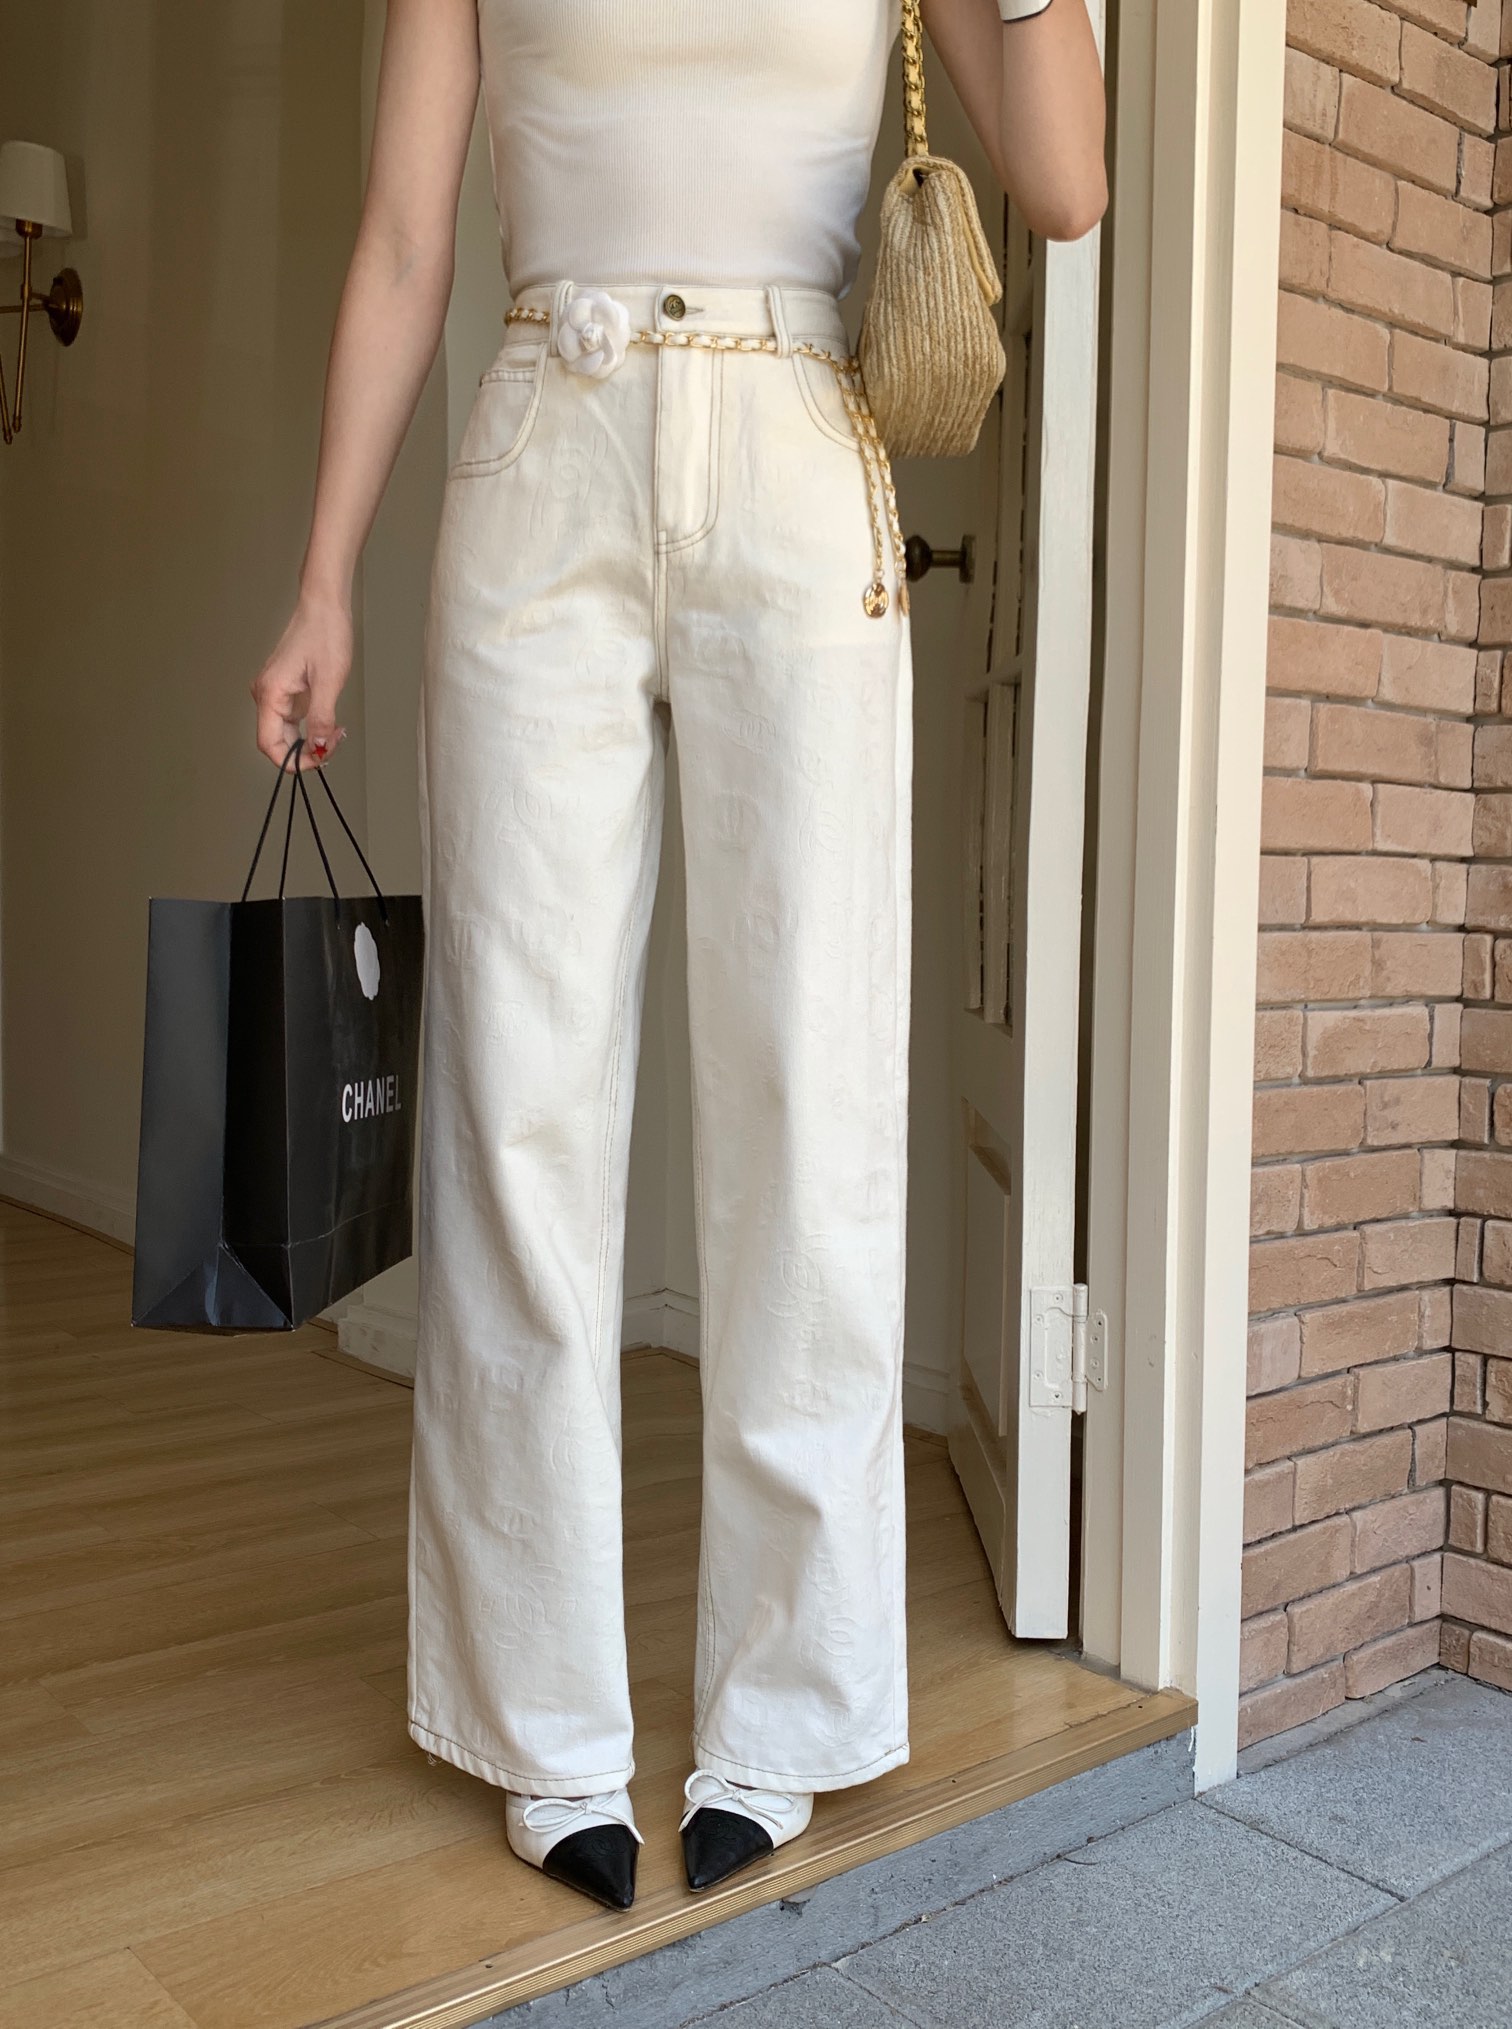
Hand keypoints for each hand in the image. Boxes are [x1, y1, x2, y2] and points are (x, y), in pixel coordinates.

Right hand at [251, 589, 352, 768]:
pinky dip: (311, 728)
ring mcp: (276, 692)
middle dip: (306, 752)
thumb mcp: (328, 680)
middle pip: (277, 741)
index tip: (318, 761)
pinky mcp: (287, 689)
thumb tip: (319, 747)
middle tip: (334, 746)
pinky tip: (330, 724)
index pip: (269, 744)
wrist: (324, 607)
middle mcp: (267, 694)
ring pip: (287, 732)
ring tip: (337, 733)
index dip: (292, 760)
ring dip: (310, 741)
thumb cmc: (324, 634)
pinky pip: (294, 719)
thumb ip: (321, 718)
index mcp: (270, 693)